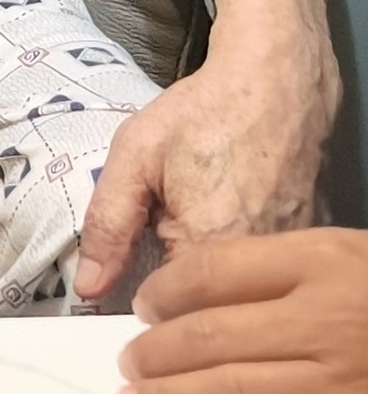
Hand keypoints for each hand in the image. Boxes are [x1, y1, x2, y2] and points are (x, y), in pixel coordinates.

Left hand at [78, 0, 339, 302]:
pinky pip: (262, 271)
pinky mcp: (305, 242)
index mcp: (210, 246)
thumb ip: (108, 224)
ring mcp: (288, 255)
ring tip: (191, 221)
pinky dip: (239, 259)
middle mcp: (259, 263)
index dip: (139, 307)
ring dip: (208, 277)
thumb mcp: (134, 156)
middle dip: (173, 295)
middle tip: (157, 240)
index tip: (119, 297)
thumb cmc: (203, 111)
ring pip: (237, 293)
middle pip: (206, 311)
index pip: (166, 312)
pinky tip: (223, 218)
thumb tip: (88, 286)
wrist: (275, 81)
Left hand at [119, 230, 367, 393]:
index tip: (141, 306)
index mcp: (318, 259)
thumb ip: (280, 267)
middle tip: (129, 364)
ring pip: (233, 390)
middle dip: (157, 353)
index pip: (212, 270)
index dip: (162, 291)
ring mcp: (342, 375)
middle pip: (213, 335)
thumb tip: (197, 289)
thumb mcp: (347, 254)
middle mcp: (325, 316)